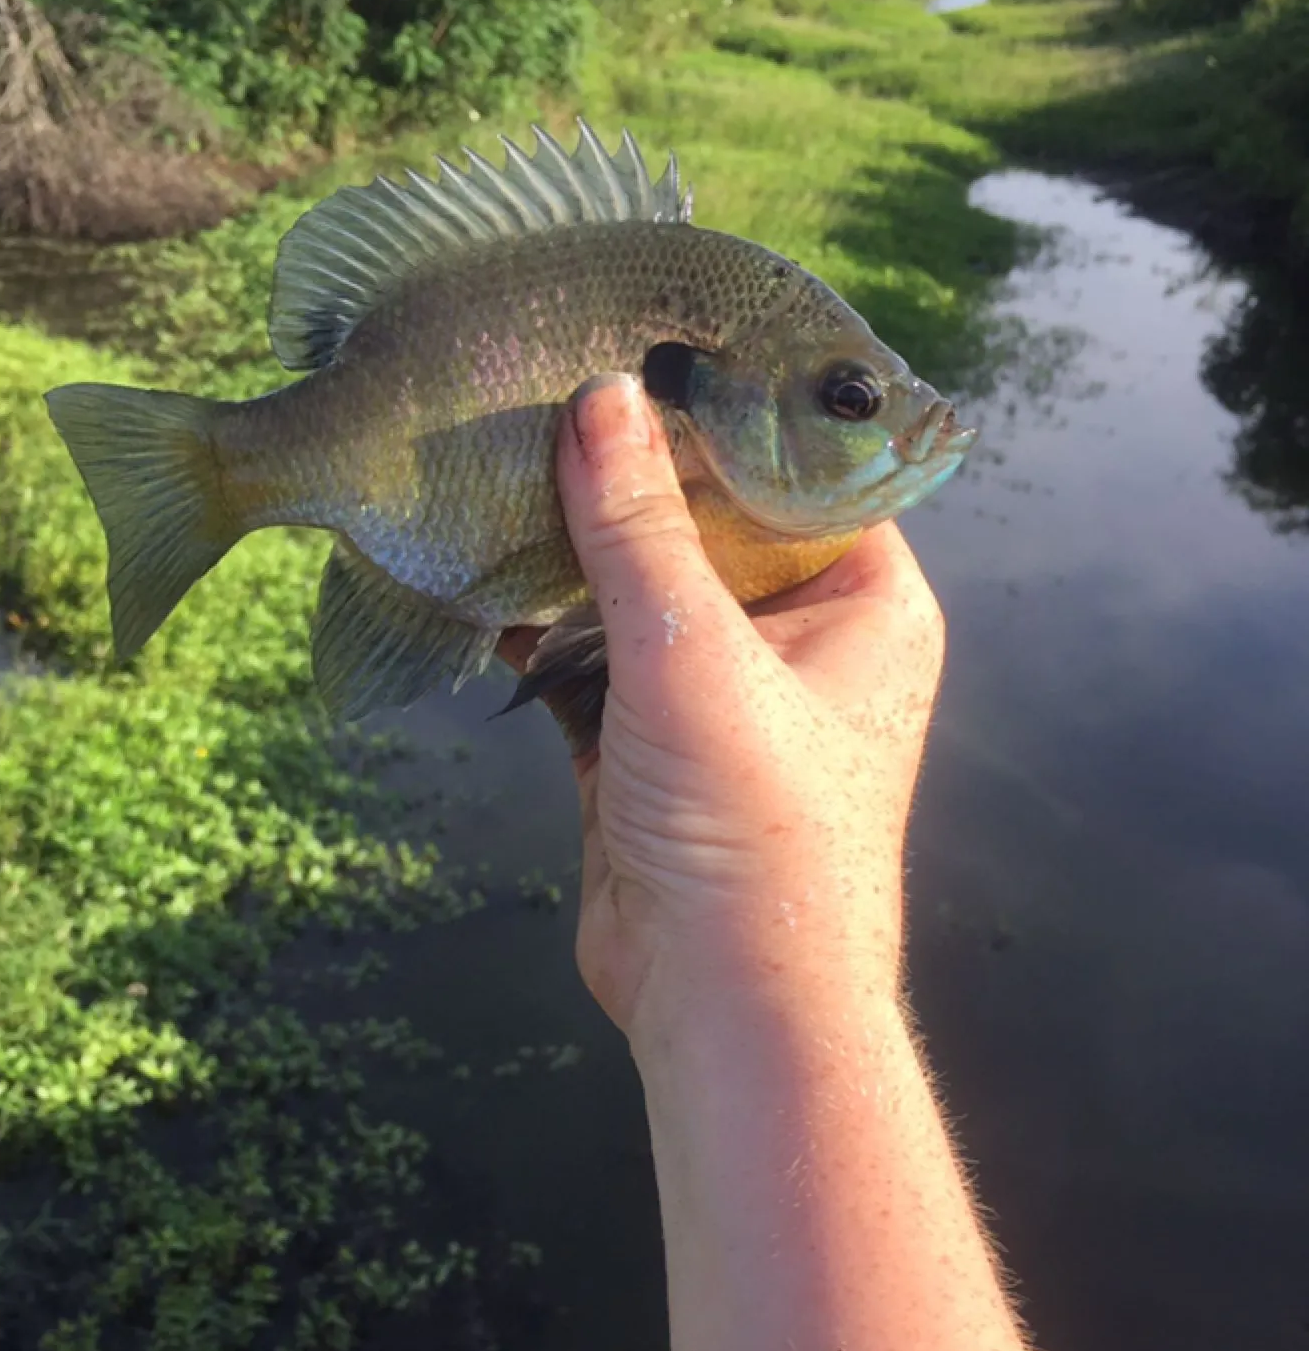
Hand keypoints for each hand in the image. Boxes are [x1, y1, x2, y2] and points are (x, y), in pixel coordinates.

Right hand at [500, 373, 946, 1040]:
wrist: (721, 1003)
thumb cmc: (756, 827)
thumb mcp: (694, 654)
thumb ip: (640, 527)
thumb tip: (601, 399)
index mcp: (864, 604)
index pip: (801, 473)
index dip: (728, 414)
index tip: (647, 346)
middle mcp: (800, 638)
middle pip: (709, 525)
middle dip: (632, 479)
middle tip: (552, 395)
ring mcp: (720, 690)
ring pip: (643, 590)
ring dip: (577, 551)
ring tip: (502, 472)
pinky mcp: (649, 737)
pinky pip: (592, 654)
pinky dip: (543, 626)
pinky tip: (486, 580)